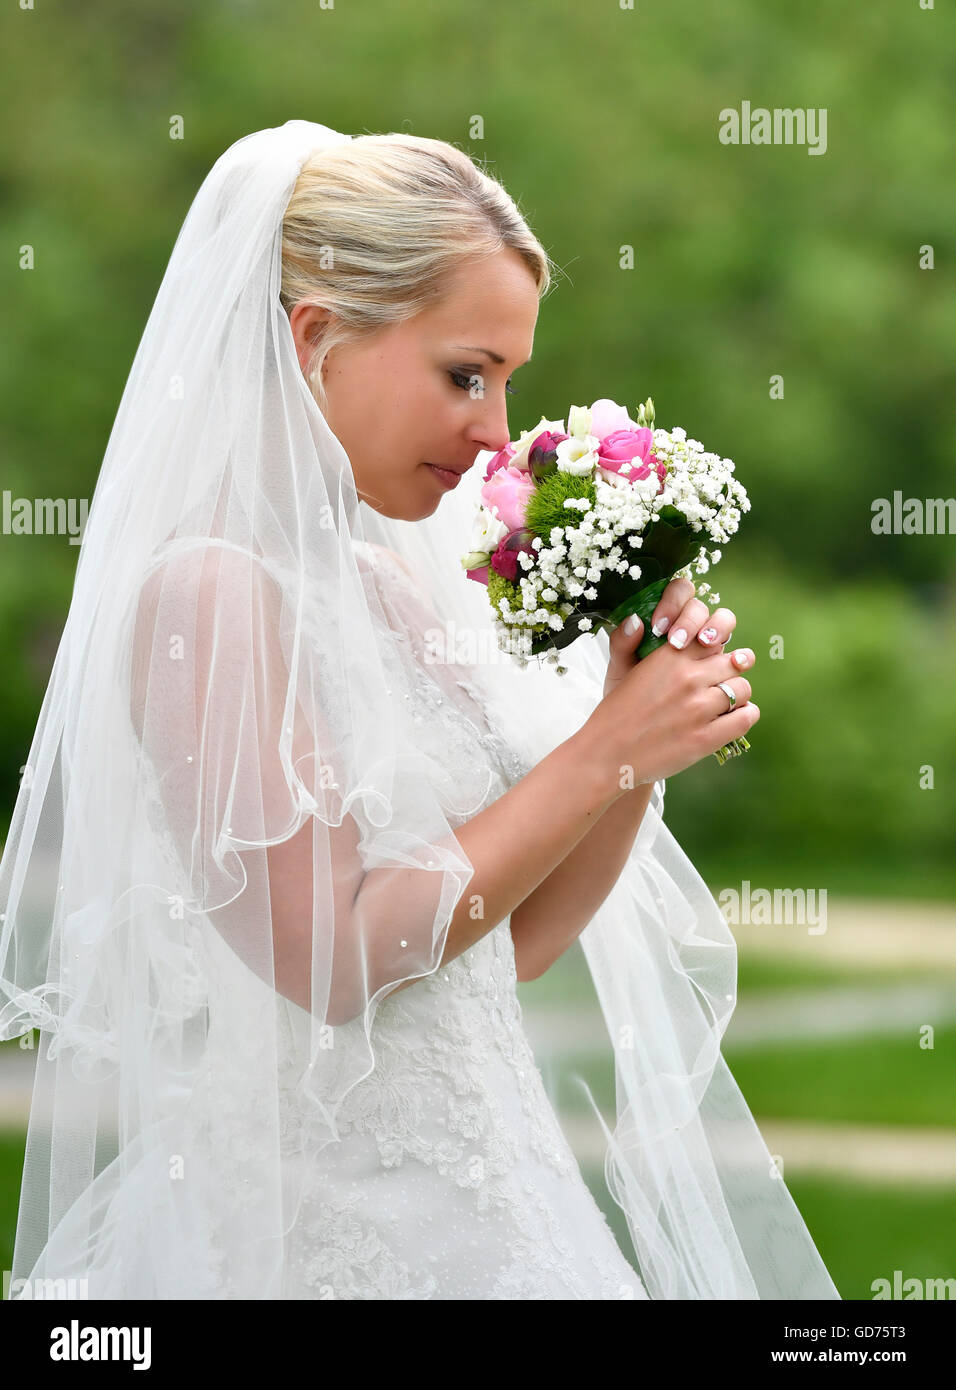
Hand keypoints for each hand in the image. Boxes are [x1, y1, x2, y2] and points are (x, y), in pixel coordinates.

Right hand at [588, 641, 760, 790]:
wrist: (607, 755)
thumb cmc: (615, 713)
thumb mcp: (620, 670)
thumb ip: (630, 642)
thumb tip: (637, 619)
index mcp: (669, 657)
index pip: (712, 637)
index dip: (716, 646)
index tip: (714, 657)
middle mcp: (687, 679)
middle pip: (734, 662)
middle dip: (732, 671)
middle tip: (723, 682)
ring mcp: (699, 709)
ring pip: (743, 689)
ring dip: (738, 695)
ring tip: (726, 704)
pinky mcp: (707, 738)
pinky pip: (746, 717)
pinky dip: (745, 716)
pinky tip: (732, 720)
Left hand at [603, 576, 752, 697]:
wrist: (637, 728)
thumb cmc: (628, 692)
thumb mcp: (620, 670)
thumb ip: (622, 644)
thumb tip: (635, 620)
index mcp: (667, 619)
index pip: (678, 592)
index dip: (672, 603)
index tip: (658, 627)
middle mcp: (692, 629)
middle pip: (702, 606)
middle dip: (692, 619)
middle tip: (678, 641)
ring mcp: (711, 648)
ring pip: (725, 622)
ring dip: (718, 629)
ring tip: (706, 645)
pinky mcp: (724, 671)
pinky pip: (739, 659)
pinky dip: (739, 659)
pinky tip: (732, 666)